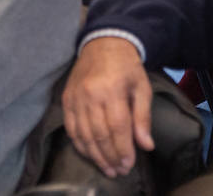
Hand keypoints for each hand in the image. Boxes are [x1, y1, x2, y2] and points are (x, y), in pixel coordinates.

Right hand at [62, 38, 154, 177]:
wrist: (103, 42)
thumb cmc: (126, 66)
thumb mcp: (142, 87)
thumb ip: (143, 117)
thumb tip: (146, 145)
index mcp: (112, 89)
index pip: (117, 127)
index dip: (123, 149)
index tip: (129, 165)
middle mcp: (91, 94)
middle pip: (99, 134)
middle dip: (110, 157)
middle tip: (119, 171)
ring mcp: (76, 97)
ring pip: (83, 135)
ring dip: (95, 156)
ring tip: (107, 168)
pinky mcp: (66, 99)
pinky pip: (70, 128)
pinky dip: (79, 144)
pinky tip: (89, 154)